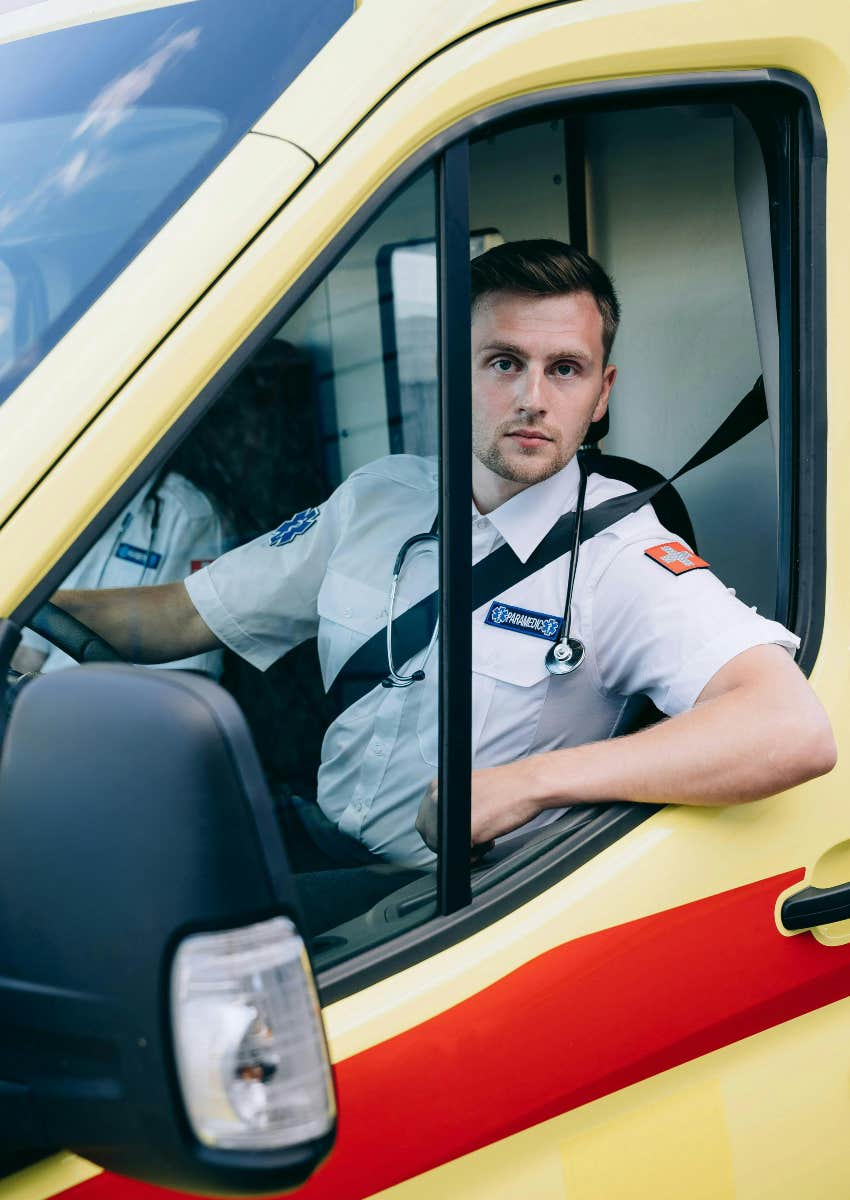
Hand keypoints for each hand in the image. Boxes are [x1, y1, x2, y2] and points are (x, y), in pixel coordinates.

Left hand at [415, 762, 541, 852]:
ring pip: (440, 846)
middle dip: (447, 843)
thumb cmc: (504, 789)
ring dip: (460, 849)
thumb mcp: (467, 790)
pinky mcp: (466, 830)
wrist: (528, 784)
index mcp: (438, 785)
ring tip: (482, 839)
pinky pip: (459, 854)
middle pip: (428, 834)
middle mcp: (438, 797)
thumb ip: (451, 805)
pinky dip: (473, 854)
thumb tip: (442, 828)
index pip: (425, 818)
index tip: (456, 833)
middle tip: (470, 840)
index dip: (439, 831)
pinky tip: (488, 840)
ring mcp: (450, 813)